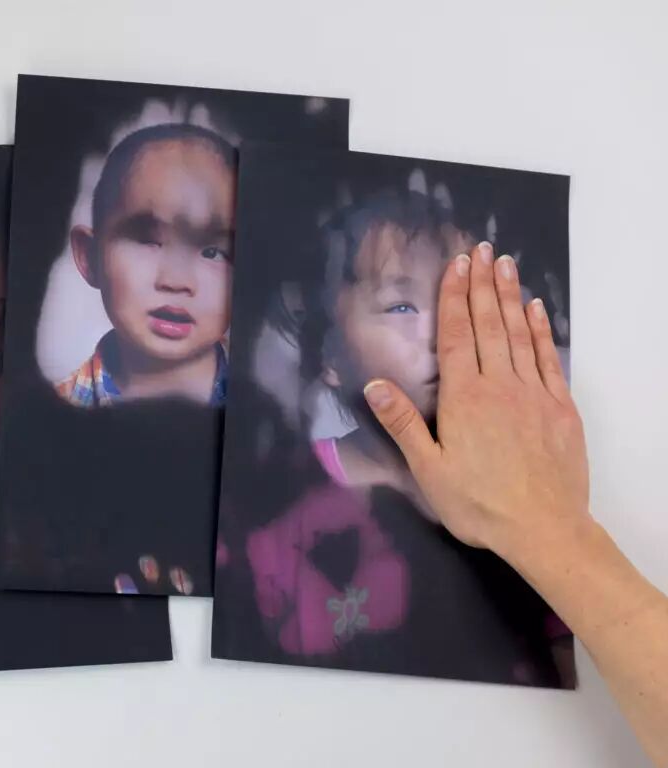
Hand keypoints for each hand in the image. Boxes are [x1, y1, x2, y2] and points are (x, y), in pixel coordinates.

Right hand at [361, 241, 589, 566]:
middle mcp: (499, 385)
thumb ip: (402, 425)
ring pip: (518, 334)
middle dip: (482, 285)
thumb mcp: (428, 470)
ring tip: (505, 265)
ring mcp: (533, 393)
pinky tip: (535, 310)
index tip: (455, 265)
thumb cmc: (478, 505)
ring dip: (509, 296)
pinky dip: (540, 330)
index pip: (455, 336)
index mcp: (463, 398)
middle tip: (481, 250)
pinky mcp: (559, 408)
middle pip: (488, 324)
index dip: (454, 298)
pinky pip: (547, 358)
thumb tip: (373, 386)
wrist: (543, 529)